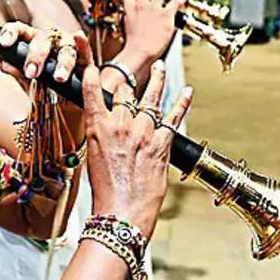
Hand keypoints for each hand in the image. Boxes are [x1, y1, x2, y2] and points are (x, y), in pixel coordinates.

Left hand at [0, 22, 91, 82]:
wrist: (61, 103)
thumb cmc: (42, 86)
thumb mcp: (27, 81)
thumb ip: (17, 71)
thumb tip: (4, 64)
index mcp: (31, 41)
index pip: (19, 31)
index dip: (11, 34)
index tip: (4, 44)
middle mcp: (49, 40)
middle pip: (42, 41)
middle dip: (36, 56)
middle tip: (31, 73)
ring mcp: (67, 46)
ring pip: (64, 49)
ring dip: (62, 63)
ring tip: (59, 77)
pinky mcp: (84, 56)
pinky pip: (84, 49)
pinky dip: (82, 42)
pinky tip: (79, 36)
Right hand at [81, 60, 192, 237]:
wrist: (122, 213)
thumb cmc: (106, 193)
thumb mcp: (92, 158)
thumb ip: (101, 137)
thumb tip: (107, 128)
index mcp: (98, 129)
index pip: (93, 93)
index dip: (93, 76)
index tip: (93, 66)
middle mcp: (121, 126)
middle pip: (124, 94)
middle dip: (125, 87)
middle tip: (127, 82)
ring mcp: (144, 133)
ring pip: (151, 98)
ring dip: (157, 80)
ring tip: (160, 66)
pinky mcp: (162, 144)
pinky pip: (174, 117)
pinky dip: (182, 103)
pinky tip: (187, 92)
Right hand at [122, 0, 181, 61]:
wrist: (140, 51)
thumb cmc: (134, 43)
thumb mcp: (127, 24)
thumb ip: (131, 14)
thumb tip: (135, 11)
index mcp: (130, 7)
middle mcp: (142, 4)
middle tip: (156, 0)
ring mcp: (154, 8)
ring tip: (167, 0)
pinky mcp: (166, 14)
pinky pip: (176, 2)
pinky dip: (180, 1)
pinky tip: (181, 1)